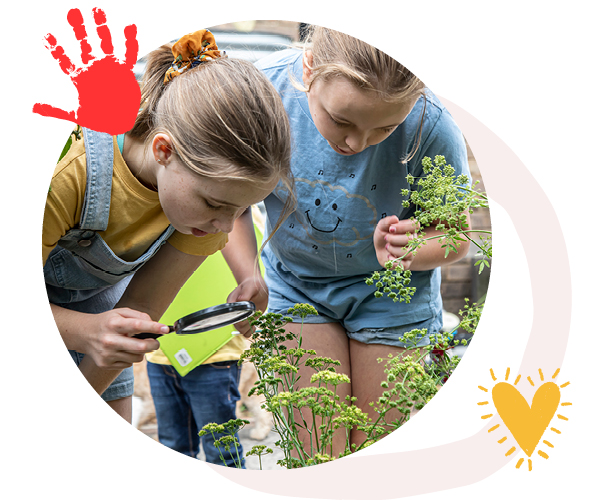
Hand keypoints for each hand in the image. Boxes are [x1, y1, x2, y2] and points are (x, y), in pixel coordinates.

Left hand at [32, 8, 140, 134]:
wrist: (118, 123)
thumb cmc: (97, 119)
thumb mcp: (75, 115)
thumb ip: (55, 110)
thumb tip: (33, 108)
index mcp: (81, 77)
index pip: (65, 60)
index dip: (56, 49)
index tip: (47, 36)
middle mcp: (94, 68)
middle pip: (84, 44)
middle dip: (79, 29)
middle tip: (73, 12)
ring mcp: (109, 68)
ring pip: (105, 43)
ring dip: (101, 28)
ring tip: (98, 12)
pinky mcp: (124, 72)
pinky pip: (128, 54)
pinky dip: (129, 41)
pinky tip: (130, 27)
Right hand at [74, 308, 167, 368]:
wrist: (83, 334)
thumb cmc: (107, 322)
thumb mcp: (120, 312)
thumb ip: (138, 315)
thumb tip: (154, 324)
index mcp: (114, 324)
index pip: (137, 326)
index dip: (154, 327)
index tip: (166, 329)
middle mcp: (109, 340)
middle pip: (140, 347)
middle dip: (154, 344)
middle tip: (156, 342)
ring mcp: (107, 354)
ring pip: (137, 358)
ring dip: (142, 352)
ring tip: (136, 345)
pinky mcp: (105, 364)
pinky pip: (128, 364)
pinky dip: (131, 358)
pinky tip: (124, 350)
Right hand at [226, 276, 268, 336]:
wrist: (256, 286)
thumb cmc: (252, 285)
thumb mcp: (250, 287)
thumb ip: (245, 293)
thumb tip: (241, 300)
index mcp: (232, 303)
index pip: (232, 316)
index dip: (240, 318)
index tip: (249, 314)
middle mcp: (234, 311)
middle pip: (236, 325)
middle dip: (246, 325)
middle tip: (254, 318)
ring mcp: (240, 316)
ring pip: (241, 330)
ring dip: (248, 329)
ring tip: (254, 322)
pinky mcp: (247, 320)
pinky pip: (246, 331)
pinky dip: (250, 331)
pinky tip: (255, 326)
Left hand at [374, 215, 419, 268]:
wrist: (380, 248)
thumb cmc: (384, 234)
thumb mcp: (382, 226)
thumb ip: (387, 221)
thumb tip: (395, 219)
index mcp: (411, 229)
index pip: (414, 225)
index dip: (402, 227)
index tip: (390, 228)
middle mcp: (413, 241)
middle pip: (409, 240)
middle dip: (393, 239)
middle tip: (386, 238)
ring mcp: (411, 253)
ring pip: (407, 253)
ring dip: (393, 249)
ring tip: (387, 247)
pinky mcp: (406, 264)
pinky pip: (403, 264)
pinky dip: (393, 260)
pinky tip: (388, 256)